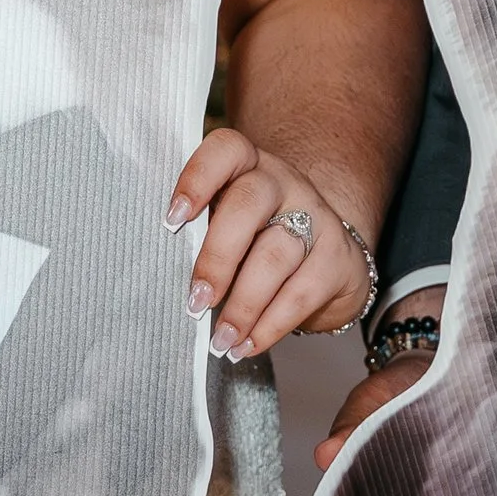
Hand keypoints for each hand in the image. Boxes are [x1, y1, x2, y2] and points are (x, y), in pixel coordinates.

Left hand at [166, 127, 371, 358]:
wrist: (325, 255)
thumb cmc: (257, 240)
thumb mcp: (229, 223)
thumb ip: (200, 234)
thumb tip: (158, 278)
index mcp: (248, 166)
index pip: (226, 150)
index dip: (197, 178)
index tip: (172, 219)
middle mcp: (283, 183)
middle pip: (248, 204)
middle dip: (217, 258)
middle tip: (196, 301)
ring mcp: (316, 217)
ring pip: (275, 255)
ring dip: (242, 305)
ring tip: (220, 339)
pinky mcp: (338, 258)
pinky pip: (301, 293)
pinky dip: (270, 326)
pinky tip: (247, 345)